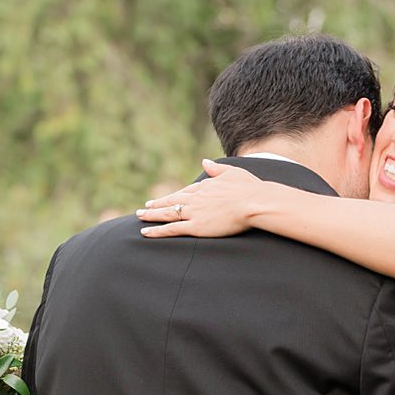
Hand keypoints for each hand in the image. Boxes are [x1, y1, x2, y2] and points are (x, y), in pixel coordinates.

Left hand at [138, 159, 267, 237]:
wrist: (254, 202)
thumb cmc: (249, 188)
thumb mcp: (232, 173)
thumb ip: (216, 168)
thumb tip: (205, 161)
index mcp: (204, 186)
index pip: (183, 192)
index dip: (170, 197)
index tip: (160, 199)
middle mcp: (195, 198)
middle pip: (171, 202)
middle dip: (155, 205)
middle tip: (143, 208)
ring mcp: (194, 212)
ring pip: (167, 214)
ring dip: (151, 216)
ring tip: (139, 217)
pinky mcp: (196, 226)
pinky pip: (171, 229)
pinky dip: (157, 231)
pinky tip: (145, 233)